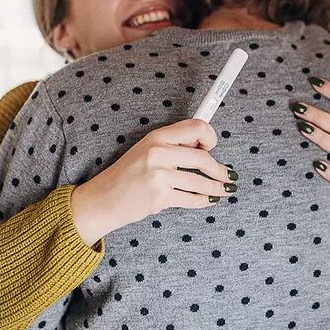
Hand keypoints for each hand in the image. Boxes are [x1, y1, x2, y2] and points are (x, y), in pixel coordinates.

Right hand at [71, 119, 237, 244]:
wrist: (102, 199)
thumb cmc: (126, 175)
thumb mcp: (146, 149)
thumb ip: (172, 145)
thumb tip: (202, 146)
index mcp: (157, 137)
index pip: (196, 128)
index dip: (210, 138)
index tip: (212, 147)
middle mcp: (158, 153)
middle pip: (203, 158)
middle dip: (220, 170)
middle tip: (228, 175)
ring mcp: (159, 176)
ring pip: (200, 182)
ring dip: (217, 188)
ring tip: (225, 190)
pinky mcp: (160, 197)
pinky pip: (191, 199)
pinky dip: (204, 201)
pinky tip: (210, 201)